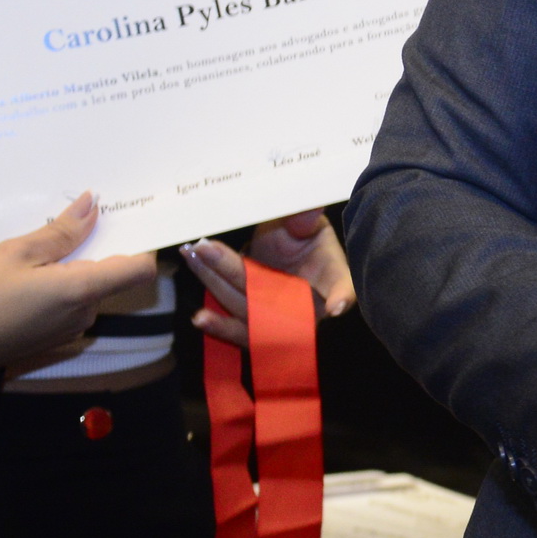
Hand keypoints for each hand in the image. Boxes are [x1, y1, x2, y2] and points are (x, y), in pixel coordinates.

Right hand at [0, 193, 158, 367]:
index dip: (141, 245)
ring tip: (46, 249)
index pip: (139, 269)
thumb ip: (62, 231)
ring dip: (77, 268)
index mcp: (82, 291)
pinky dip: (64, 286)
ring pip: (91, 288)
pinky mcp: (56, 337)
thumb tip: (93, 205)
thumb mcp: (18, 252)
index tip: (128, 223)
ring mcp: (72, 328)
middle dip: (98, 250)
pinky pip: (73, 304)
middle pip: (112, 275)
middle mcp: (85, 313)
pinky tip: (35, 275)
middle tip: (76, 224)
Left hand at [184, 210, 356, 346]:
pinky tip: (199, 318)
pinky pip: (238, 330)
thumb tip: (310, 207)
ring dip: (215, 283)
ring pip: (246, 307)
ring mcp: (279, 319)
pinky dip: (218, 325)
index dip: (342, 296)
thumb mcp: (311, 227)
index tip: (336, 307)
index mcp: (331, 277)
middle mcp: (307, 304)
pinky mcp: (257, 326)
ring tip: (193, 256)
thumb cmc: (307, 241)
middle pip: (271, 295)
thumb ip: (307, 219)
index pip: (342, 286)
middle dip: (234, 272)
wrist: (290, 259)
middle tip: (206, 248)